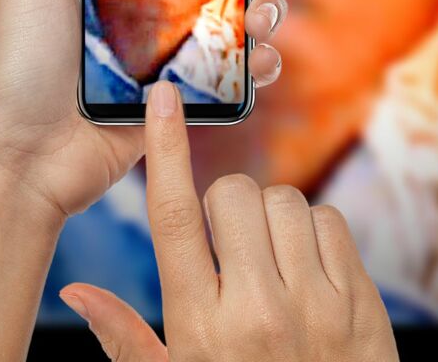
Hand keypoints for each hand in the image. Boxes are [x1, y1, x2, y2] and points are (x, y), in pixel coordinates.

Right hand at [60, 80, 399, 361]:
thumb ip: (126, 340)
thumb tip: (77, 289)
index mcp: (201, 329)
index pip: (173, 219)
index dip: (166, 150)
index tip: (164, 99)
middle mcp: (258, 310)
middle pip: (233, 195)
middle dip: (226, 205)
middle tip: (230, 246)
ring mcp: (316, 304)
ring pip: (285, 201)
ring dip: (271, 218)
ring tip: (270, 263)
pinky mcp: (360, 301)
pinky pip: (330, 221)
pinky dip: (314, 232)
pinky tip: (307, 271)